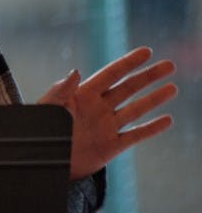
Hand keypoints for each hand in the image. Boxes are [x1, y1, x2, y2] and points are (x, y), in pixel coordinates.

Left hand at [39, 47, 176, 179]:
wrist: (42, 161)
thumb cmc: (39, 130)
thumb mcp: (48, 107)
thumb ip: (61, 90)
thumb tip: (76, 71)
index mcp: (83, 94)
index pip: (111, 74)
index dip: (128, 62)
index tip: (147, 51)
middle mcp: (98, 108)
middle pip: (128, 88)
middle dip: (148, 76)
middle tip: (170, 65)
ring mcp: (106, 126)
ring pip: (136, 109)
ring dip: (154, 99)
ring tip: (172, 88)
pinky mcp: (111, 147)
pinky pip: (135, 135)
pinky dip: (151, 129)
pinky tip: (167, 120)